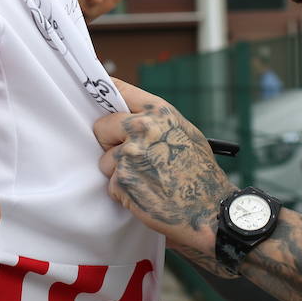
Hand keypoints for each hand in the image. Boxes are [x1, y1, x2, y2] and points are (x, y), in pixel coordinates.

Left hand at [95, 78, 235, 253]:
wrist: (209, 210)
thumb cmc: (200, 172)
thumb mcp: (185, 133)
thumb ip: (155, 121)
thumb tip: (125, 115)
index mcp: (158, 112)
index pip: (117, 90)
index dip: (103, 95)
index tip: (91, 94)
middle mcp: (142, 129)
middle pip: (102, 127)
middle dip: (110, 142)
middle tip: (129, 155)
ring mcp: (130, 154)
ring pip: (105, 160)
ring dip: (119, 173)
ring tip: (147, 180)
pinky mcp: (123, 180)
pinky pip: (111, 184)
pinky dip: (125, 193)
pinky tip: (147, 194)